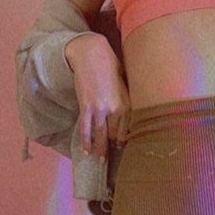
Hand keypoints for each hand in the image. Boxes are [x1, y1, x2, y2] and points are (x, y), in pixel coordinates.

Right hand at [65, 34, 131, 159]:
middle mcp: (116, 108)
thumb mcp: (124, 82)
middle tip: (111, 157)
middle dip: (113, 146)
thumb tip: (129, 112)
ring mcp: (100, 109)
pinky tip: (86, 150)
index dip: (125, 140)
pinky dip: (85, 140)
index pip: (128, 128)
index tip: (123, 148)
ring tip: (100, 160)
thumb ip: (126, 98)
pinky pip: (86, 128)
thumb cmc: (110, 65)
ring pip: (101, 135)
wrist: (91, 54)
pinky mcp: (86, 106)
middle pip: (115, 134)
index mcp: (127, 103)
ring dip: (100, 149)